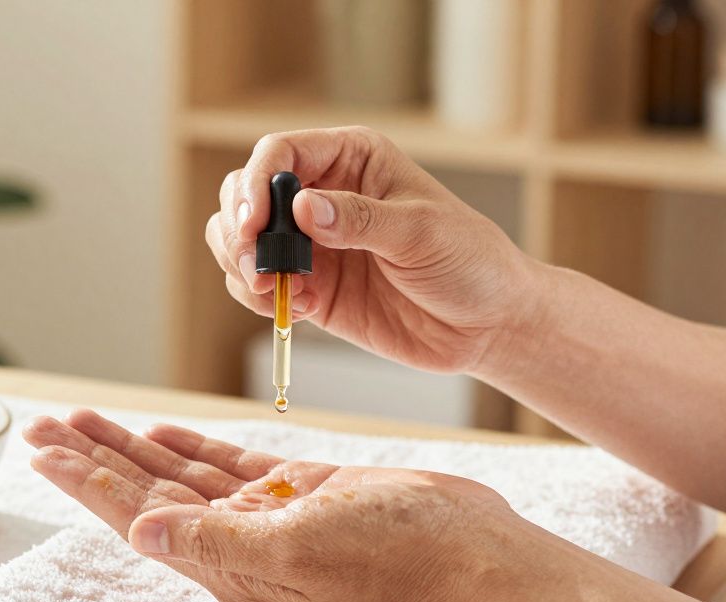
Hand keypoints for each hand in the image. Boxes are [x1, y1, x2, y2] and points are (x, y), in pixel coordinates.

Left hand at [23, 409, 522, 601]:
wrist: (469, 546)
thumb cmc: (396, 554)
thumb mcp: (299, 550)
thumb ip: (217, 542)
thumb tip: (140, 532)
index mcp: (229, 565)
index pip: (139, 516)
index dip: (89, 483)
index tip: (46, 451)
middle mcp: (238, 543)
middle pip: (146, 491)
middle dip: (92, 457)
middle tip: (43, 425)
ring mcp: (267, 516)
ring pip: (180, 474)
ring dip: (129, 446)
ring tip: (82, 421)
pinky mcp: (297, 491)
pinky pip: (227, 465)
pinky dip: (189, 445)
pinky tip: (157, 431)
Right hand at [209, 126, 542, 372]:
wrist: (487, 324)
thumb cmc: (469, 261)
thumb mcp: (420, 232)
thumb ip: (359, 219)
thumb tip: (303, 208)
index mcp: (352, 159)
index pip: (280, 153)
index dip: (255, 184)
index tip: (253, 225)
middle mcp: (323, 195)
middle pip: (245, 193)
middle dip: (238, 228)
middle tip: (256, 266)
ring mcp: (311, 244)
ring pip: (239, 240)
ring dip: (241, 266)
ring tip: (271, 290)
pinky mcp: (309, 288)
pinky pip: (257, 287)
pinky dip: (258, 300)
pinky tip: (295, 310)